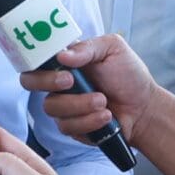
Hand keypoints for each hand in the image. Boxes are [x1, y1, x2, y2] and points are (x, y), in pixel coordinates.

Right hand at [17, 34, 155, 144]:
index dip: (35, 59)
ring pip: (51, 106)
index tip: (55, 61)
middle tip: (71, 81)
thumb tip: (62, 55)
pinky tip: (105, 116)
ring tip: (103, 101)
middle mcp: (59, 83)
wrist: (144, 108)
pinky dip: (88, 121)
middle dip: (47, 81)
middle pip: (30, 82)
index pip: (36, 58)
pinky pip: (67, 126)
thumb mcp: (113, 49)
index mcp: (65, 61)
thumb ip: (88, 48)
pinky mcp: (71, 127)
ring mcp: (63, 106)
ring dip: (79, 104)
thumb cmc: (129, 75)